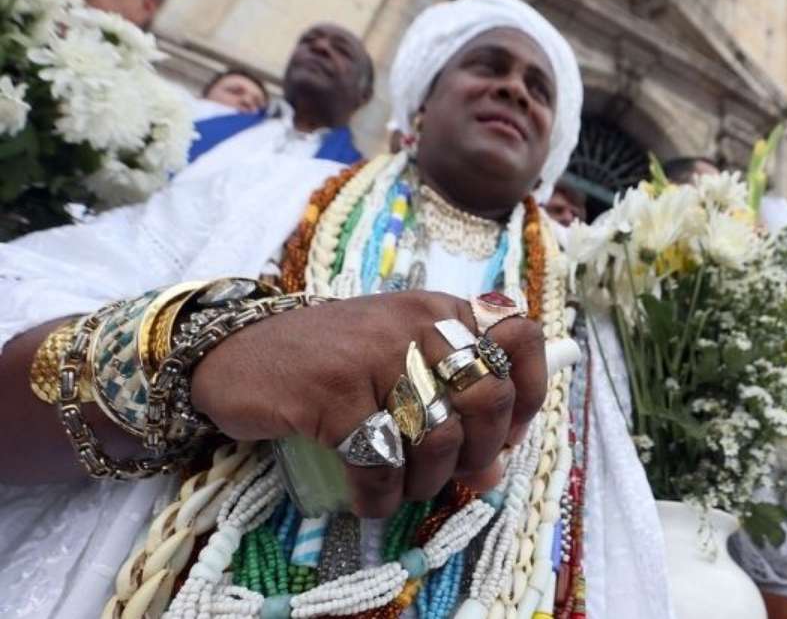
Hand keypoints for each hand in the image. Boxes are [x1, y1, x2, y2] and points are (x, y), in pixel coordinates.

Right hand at [190, 291, 546, 516]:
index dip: (528, 393)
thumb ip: (452, 410)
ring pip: (439, 437)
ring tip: (404, 486)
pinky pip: (380, 462)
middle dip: (480, 451)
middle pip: (490, 396)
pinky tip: (367, 498)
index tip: (505, 432)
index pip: (521, 336)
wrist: (237, 352)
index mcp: (441, 310)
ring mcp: (374, 353)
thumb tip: (495, 473)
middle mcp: (416, 322)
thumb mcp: (399, 369)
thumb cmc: (329, 363)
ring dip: (427, 481)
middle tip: (454, 471)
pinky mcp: (332, 390)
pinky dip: (379, 495)